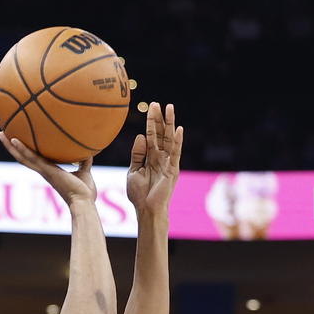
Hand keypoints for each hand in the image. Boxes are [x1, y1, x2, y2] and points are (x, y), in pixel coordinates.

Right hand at [0, 131, 97, 205]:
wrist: (83, 202)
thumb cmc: (84, 193)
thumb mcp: (85, 172)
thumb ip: (84, 161)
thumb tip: (88, 151)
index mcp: (50, 171)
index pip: (34, 159)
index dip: (26, 151)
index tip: (19, 142)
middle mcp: (43, 171)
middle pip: (23, 157)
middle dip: (12, 148)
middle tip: (3, 135)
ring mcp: (43, 171)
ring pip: (22, 157)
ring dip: (10, 146)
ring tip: (1, 134)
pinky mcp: (46, 170)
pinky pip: (31, 158)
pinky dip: (22, 149)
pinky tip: (14, 140)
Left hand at [127, 101, 183, 216]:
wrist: (146, 210)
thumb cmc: (139, 194)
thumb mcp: (134, 171)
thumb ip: (137, 154)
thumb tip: (141, 136)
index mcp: (151, 157)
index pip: (152, 135)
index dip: (151, 121)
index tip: (151, 107)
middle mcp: (161, 157)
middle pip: (161, 134)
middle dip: (159, 118)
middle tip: (157, 103)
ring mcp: (168, 163)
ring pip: (169, 139)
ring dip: (170, 123)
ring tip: (169, 107)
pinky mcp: (173, 170)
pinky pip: (175, 153)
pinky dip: (178, 141)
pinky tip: (179, 129)